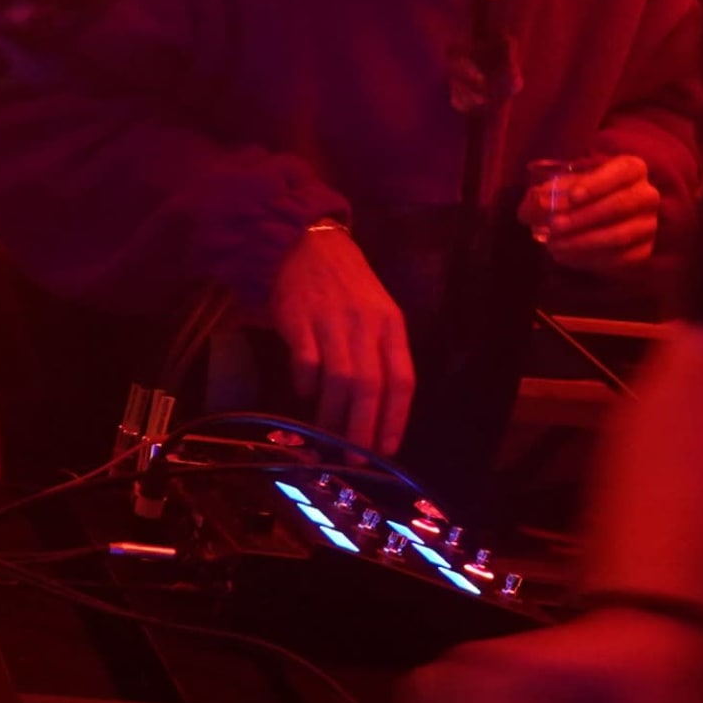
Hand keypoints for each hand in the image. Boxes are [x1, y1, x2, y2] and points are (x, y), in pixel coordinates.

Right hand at [271, 221, 413, 454]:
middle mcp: (366, 326)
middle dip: (364, 429)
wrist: (310, 243)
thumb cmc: (347, 285)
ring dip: (334, 416)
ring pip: (340, 381)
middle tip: (356, 460)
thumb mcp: (377, 313)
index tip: (388, 449)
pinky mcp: (300, 321)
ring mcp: (333, 323)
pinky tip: (304, 396)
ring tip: (328, 440)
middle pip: (371, 387)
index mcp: (391, 326)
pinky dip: (306, 385)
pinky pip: (306, 362)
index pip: (403, 379)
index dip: (396, 418)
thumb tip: (377, 408)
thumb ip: (380, 353)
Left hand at [523, 153, 662, 273]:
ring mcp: (649, 225)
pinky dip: (590, 260)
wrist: (601, 216)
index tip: (572, 198)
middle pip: (620, 205)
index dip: (597, 185)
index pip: (621, 172)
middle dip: (584, 217)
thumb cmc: (582, 193)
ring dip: (583, 242)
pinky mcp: (644, 250)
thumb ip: (548, 193)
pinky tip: (566, 257)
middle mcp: (647, 195)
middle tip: (554, 227)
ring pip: (620, 236)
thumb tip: (534, 206)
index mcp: (631, 169)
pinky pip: (620, 259)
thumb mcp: (565, 185)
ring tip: (554, 246)